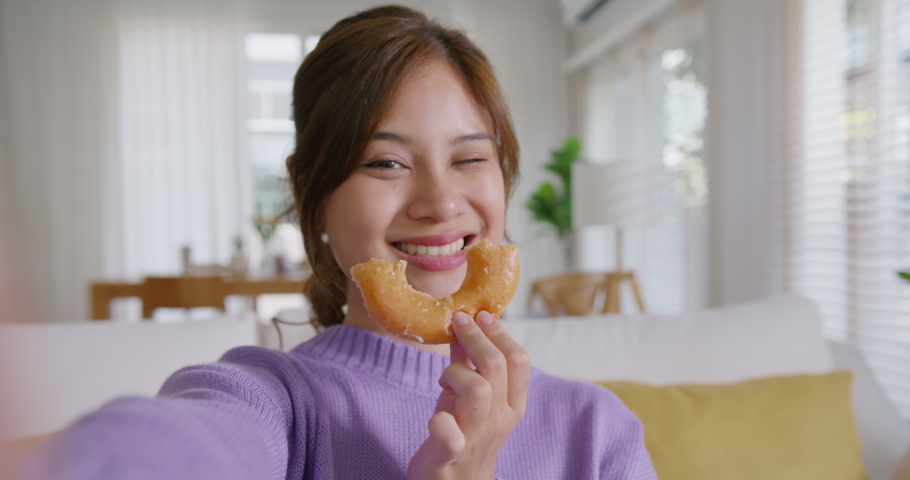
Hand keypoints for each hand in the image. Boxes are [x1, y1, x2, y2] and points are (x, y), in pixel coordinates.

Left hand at [407, 310, 530, 479]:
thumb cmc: (465, 435)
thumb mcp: (473, 398)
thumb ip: (470, 366)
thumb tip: (464, 328)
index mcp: (512, 405)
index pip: (519, 362)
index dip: (500, 333)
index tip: (482, 314)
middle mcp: (500, 420)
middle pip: (497, 368)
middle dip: (477, 337)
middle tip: (459, 320)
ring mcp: (476, 437)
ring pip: (478, 390)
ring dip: (457, 373)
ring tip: (445, 377)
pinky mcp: (449, 454)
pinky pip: (448, 434)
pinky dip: (439, 420)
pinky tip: (435, 416)